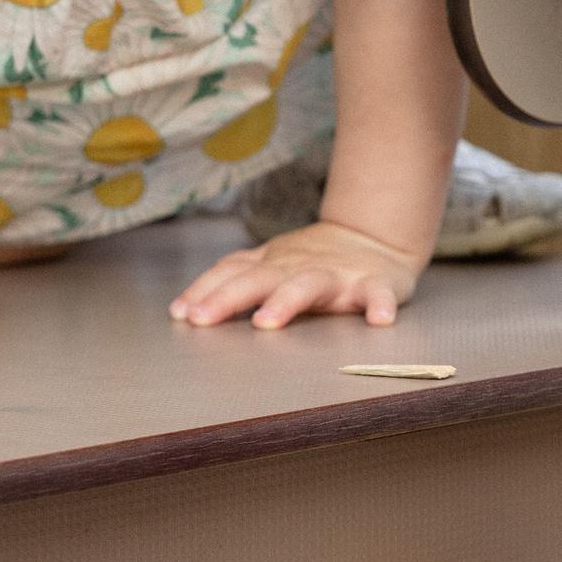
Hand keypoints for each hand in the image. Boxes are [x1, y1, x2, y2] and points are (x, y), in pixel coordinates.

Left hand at [170, 221, 422, 329]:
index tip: (181, 314)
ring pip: (309, 285)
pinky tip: (379, 320)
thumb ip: (234, 281)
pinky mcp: (376, 283)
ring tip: (266, 322)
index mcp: (273, 265)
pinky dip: (380, 305)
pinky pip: (379, 294)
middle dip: (228, 297)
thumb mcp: (270, 264)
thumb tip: (183, 309)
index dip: (205, 291)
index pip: (232, 273)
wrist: (375, 239)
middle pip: (259, 279)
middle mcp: (299, 267)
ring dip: (286, 301)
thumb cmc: (313, 260)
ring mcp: (337, 275)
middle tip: (202, 319)